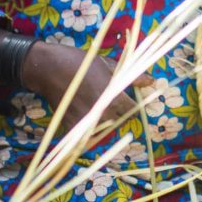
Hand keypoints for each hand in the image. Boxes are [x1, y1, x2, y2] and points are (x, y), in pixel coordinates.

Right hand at [22, 43, 141, 129]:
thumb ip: (131, 77)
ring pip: (103, 129)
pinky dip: (85, 135)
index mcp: (114, 96)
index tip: (130, 102)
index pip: (132, 108)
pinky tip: (83, 124)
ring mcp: (88, 121)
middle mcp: (104, 112)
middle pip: (118, 119)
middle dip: (117, 113)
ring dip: (102, 123)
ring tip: (94, 110)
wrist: (50, 68)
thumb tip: (151, 81)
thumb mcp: (107, 65)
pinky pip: (85, 138)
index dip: (133, 105)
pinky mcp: (73, 126)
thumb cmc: (80, 62)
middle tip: (107, 103)